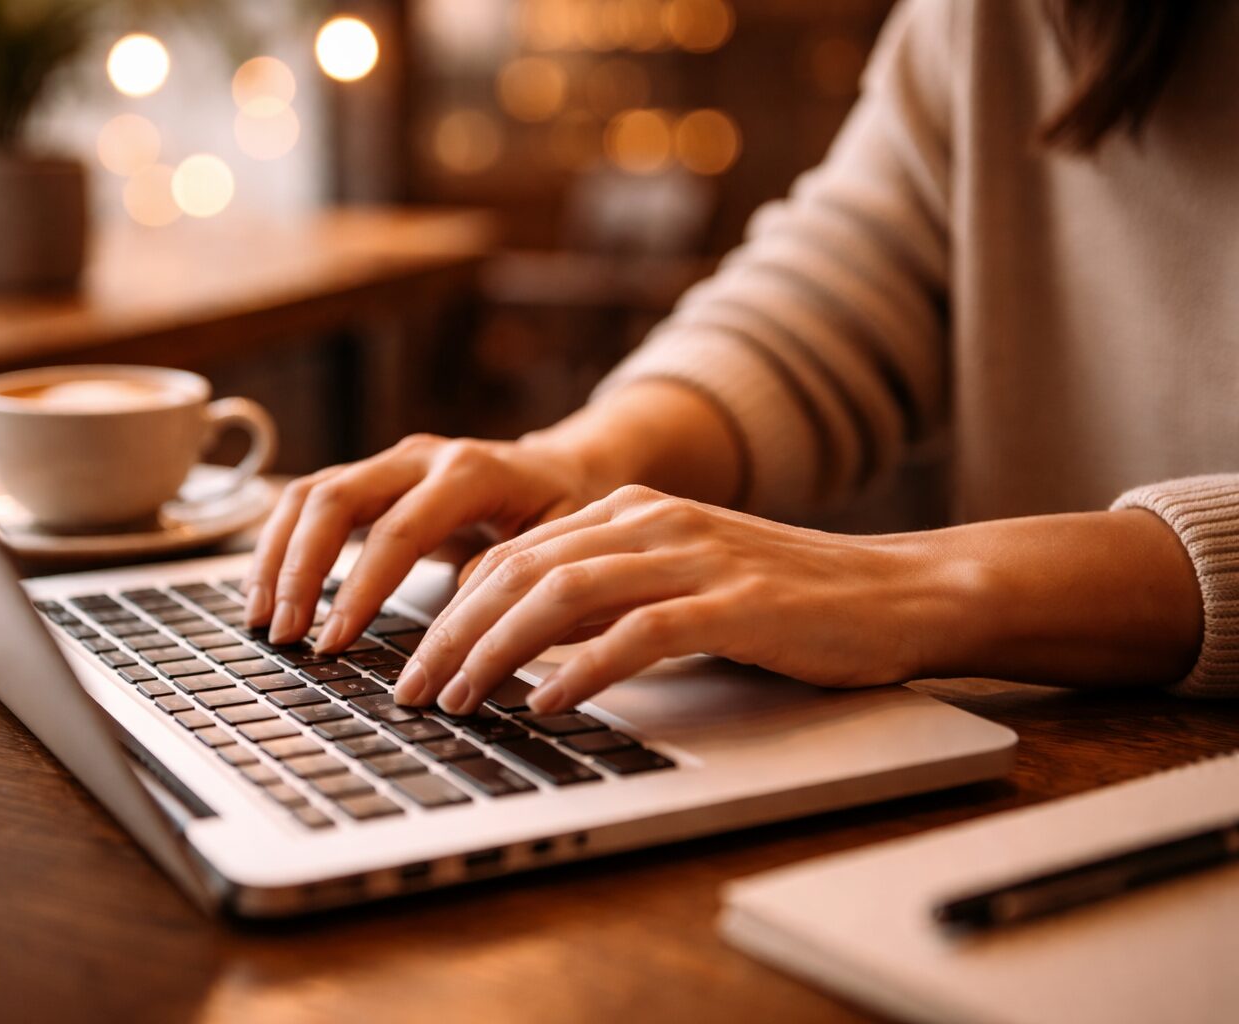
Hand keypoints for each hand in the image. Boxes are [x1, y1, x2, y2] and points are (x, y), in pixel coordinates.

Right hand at [244, 433, 612, 647]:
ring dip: (276, 557)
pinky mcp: (370, 479)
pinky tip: (267, 592)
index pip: (397, 530)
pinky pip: (309, 502)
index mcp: (469, 472)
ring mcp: (389, 463)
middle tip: (285, 634)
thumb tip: (457, 615)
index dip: (361, 589)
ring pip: (309, 495)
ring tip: (261, 619)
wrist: (563, 466)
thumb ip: (511, 573)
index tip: (335, 642)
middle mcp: (419, 457)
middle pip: (334, 498)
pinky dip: (280, 546)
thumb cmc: (564, 509)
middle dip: (300, 570)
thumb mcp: (560, 543)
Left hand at [394, 485, 958, 713]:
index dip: (451, 609)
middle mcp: (653, 522)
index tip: (417, 662)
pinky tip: (545, 704)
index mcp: (631, 511)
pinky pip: (636, 633)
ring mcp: (695, 557)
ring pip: (563, 595)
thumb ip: (607, 600)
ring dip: (497, 651)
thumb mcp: (680, 583)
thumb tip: (523, 644)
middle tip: (416, 690)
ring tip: (461, 699)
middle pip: (520, 570)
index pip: (512, 554)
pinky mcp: (736, 604)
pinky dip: (581, 670)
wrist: (901, 591)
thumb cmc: (786, 602)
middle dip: (452, 633)